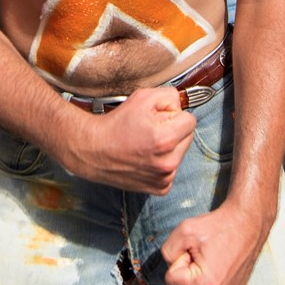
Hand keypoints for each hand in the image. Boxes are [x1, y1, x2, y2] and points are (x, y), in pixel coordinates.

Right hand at [70, 86, 195, 194]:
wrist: (94, 151)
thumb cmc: (116, 124)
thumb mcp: (143, 98)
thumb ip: (170, 96)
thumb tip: (182, 105)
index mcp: (165, 139)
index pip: (190, 120)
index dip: (174, 115)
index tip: (158, 118)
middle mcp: (167, 163)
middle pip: (188, 137)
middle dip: (173, 131)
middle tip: (151, 130)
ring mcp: (164, 178)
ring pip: (181, 154)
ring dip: (169, 148)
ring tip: (146, 145)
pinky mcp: (160, 188)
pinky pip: (172, 170)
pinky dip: (162, 163)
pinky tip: (146, 158)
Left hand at [160, 199, 273, 284]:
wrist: (247, 223)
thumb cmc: (217, 225)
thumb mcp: (183, 231)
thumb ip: (167, 252)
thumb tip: (171, 266)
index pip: (170, 279)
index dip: (180, 259)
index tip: (196, 249)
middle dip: (187, 269)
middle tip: (205, 253)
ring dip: (197, 275)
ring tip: (212, 258)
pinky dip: (208, 280)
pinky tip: (220, 266)